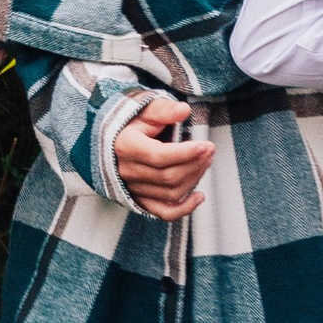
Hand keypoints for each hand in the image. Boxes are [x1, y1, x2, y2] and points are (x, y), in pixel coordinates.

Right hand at [112, 94, 209, 220]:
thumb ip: (163, 110)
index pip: (158, 156)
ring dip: (193, 179)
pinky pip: (163, 212)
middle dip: (194, 164)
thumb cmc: (130, 124)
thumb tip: (183, 110)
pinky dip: (184, 209)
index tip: (204, 145)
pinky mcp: (139, 199)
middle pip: (168, 176)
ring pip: (170, 193)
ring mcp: (132, 188)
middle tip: (209, 150)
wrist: (112, 141)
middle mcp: (126, 171)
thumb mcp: (144, 110)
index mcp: (125, 147)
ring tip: (204, 162)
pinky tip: (198, 196)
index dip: (185, 153)